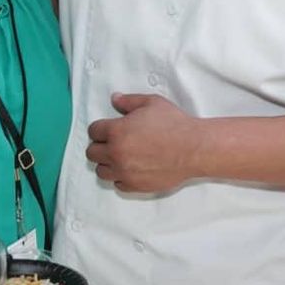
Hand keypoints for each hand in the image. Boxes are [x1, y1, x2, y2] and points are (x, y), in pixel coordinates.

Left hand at [86, 93, 203, 192]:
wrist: (193, 148)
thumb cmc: (174, 123)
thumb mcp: (152, 103)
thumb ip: (129, 101)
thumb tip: (115, 99)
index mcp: (116, 131)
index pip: (93, 131)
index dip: (100, 128)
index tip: (108, 128)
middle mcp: (115, 153)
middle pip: (92, 153)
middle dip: (100, 145)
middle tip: (113, 142)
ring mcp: (124, 172)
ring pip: (101, 171)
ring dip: (107, 163)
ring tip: (120, 156)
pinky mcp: (134, 186)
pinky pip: (117, 184)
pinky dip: (121, 176)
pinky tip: (131, 168)